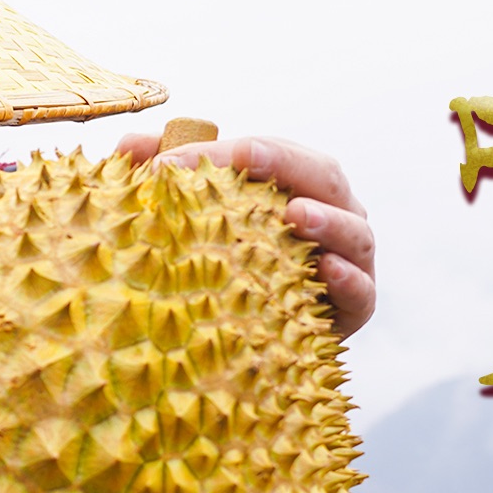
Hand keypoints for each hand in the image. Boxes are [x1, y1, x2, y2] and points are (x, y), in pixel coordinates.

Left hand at [117, 133, 375, 338]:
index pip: (268, 155)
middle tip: (248, 156)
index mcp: (293, 187)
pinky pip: (362, 291)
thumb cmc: (220, 272)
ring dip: (329, 219)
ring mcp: (348, 259)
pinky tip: (326, 270)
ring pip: (355, 230)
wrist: (253, 347)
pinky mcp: (355, 308)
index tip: (175, 161)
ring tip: (298, 213)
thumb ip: (164, 178)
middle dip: (286, 163)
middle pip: (323, 176)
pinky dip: (349, 278)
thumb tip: (130, 144)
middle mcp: (328, 215)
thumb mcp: (189, 224)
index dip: (226, 151)